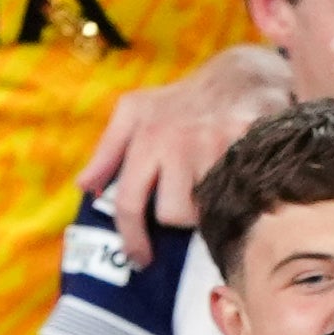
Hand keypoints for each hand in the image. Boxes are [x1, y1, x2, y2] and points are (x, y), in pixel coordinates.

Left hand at [81, 42, 291, 232]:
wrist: (239, 75)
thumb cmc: (181, 100)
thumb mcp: (135, 112)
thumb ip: (107, 151)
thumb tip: (84, 187)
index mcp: (147, 137)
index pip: (129, 201)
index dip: (133, 238)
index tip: (140, 259)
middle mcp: (179, 143)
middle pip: (173, 214)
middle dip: (180, 215)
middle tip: (187, 202)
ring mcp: (216, 146)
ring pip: (206, 211)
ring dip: (209, 208)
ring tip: (212, 187)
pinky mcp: (248, 149)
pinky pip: (238, 197)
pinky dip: (236, 198)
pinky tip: (236, 183)